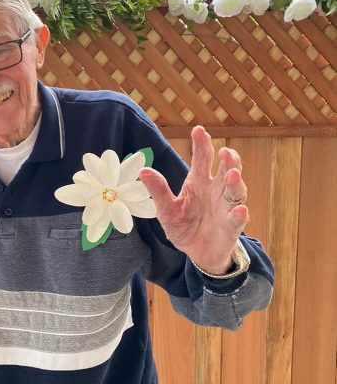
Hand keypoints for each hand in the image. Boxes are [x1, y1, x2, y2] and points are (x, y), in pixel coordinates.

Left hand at [138, 126, 248, 273]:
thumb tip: (143, 170)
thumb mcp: (166, 209)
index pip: (202, 158)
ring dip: (236, 182)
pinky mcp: (232, 226)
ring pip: (236, 190)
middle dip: (229, 159)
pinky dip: (239, 214)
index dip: (202, 144)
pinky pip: (237, 219)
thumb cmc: (183, 227)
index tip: (199, 130)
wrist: (197, 253)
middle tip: (225, 151)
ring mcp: (226, 207)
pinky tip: (239, 209)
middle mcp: (216, 190)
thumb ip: (158, 191)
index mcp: (198, 182)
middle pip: (226, 169)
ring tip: (232, 174)